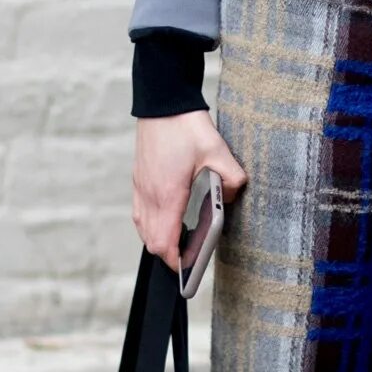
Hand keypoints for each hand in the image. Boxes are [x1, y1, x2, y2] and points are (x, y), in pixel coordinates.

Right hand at [132, 109, 245, 267]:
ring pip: (142, 228)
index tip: (186, 267)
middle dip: (168, 254)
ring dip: (157, 239)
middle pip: (151, 241)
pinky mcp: (138, 179)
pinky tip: (164, 219)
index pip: (163, 242)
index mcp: (167, 194)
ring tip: (177, 241)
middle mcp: (149, 195)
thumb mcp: (219, 151)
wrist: (163, 104)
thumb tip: (231, 196)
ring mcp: (141, 187)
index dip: (174, 261)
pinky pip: (139, 212)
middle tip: (187, 257)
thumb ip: (232, 178)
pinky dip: (150, 224)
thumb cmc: (186, 127)